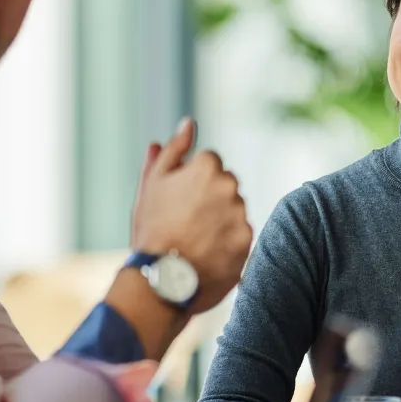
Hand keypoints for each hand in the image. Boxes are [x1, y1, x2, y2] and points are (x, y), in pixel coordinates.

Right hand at [130, 118, 252, 312]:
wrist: (160, 278)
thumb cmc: (152, 229)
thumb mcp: (153, 183)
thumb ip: (175, 149)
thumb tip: (189, 123)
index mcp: (208, 167)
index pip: (209, 164)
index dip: (191, 182)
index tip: (179, 201)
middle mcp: (231, 187)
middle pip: (225, 185)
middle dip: (210, 199)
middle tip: (185, 222)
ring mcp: (241, 214)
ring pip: (233, 211)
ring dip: (220, 220)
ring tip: (194, 240)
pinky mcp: (248, 241)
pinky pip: (239, 235)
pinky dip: (227, 242)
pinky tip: (206, 253)